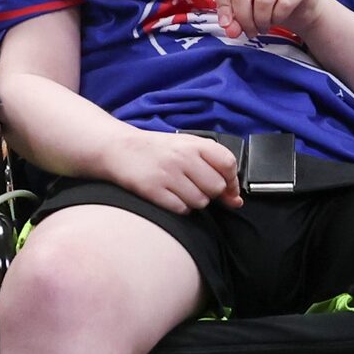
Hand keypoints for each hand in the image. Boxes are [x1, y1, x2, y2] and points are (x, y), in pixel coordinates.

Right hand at [110, 129, 242, 213]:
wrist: (118, 147)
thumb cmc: (158, 150)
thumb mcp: (187, 149)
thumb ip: (214, 168)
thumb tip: (236, 201)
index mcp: (194, 144)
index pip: (228, 164)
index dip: (232, 181)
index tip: (228, 189)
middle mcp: (182, 157)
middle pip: (216, 188)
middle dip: (210, 192)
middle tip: (195, 185)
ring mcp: (167, 173)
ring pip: (200, 201)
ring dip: (194, 201)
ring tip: (179, 189)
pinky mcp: (153, 189)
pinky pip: (181, 209)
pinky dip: (179, 207)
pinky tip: (170, 196)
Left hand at [211, 0, 321, 40]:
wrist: (301, 8)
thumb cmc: (269, 7)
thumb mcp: (248, 13)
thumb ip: (235, 21)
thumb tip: (230, 30)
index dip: (222, 6)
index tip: (227, 25)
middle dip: (243, 19)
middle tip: (250, 31)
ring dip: (261, 20)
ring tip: (263, 27)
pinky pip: (284, 3)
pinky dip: (278, 17)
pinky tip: (277, 20)